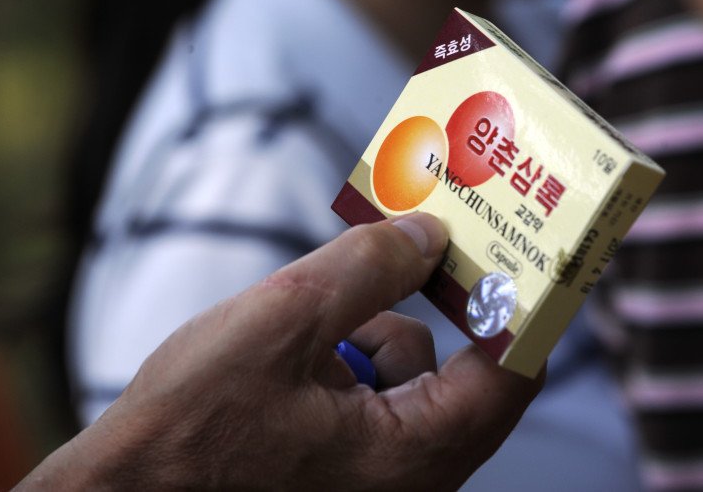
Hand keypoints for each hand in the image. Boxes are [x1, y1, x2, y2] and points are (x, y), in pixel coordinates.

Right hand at [17, 214, 542, 489]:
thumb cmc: (188, 434)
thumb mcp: (283, 322)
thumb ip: (368, 269)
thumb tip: (428, 235)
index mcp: (414, 456)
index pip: (511, 368)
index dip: (514, 297)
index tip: (504, 242)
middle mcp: (412, 477)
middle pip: (461, 366)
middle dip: (420, 302)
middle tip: (402, 243)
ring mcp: (379, 477)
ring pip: (409, 372)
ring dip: (365, 329)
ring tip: (299, 331)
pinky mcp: (347, 468)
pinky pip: (374, 393)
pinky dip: (342, 357)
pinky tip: (288, 359)